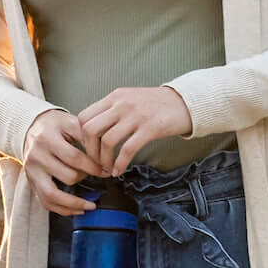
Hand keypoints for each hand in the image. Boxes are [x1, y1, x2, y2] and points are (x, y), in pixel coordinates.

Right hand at [23, 109, 98, 214]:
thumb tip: (104, 154)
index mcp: (47, 138)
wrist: (31, 127)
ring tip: (90, 206)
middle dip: (87, 178)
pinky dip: (62, 209)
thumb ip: (86, 135)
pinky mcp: (32, 181)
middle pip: (67, 176)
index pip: (74, 157)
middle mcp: (37, 156)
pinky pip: (45, 202)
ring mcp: (33, 171)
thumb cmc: (54, 125)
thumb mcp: (69, 122)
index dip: (94, 166)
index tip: (106, 170)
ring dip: (74, 203)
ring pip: (52, 194)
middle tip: (99, 176)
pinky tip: (76, 209)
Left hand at [78, 86, 193, 175]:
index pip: (84, 117)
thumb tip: (94, 130)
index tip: (88, 149)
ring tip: (107, 169)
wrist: (186, 102)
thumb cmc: (157, 104)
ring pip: (107, 141)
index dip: (81, 137)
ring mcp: (136, 116)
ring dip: (104, 160)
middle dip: (89, 151)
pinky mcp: (150, 128)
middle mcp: (122, 104)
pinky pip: (128, 150)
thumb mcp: (130, 99)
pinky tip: (119, 171)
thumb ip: (112, 110)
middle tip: (95, 162)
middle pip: (90, 130)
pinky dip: (120, 164)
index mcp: (114, 97)